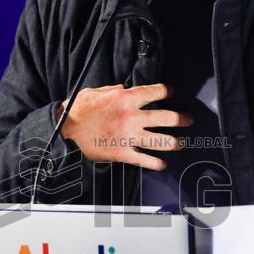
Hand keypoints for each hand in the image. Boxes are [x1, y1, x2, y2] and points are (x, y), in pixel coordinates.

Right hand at [59, 83, 192, 170]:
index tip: (171, 93)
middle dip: (181, 119)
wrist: (65, 130)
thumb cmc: (78, 110)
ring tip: (181, 144)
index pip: (155, 92)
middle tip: (188, 120)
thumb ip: (114, 90)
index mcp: (126, 98)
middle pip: (166, 117)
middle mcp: (132, 117)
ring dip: (174, 143)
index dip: (167, 91)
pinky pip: (144, 160)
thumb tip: (125, 89)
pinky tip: (162, 165)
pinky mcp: (123, 153)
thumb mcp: (96, 91)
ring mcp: (129, 136)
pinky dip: (155, 164)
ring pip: (160, 141)